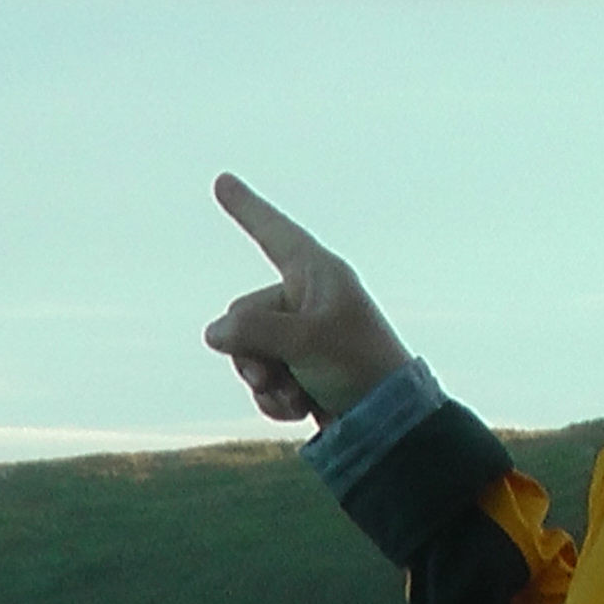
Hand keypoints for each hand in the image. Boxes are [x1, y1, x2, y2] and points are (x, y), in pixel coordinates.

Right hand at [202, 175, 415, 423]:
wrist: (390, 424)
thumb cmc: (360, 367)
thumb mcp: (305, 342)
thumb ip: (252, 331)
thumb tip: (213, 334)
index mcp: (317, 274)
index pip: (274, 232)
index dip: (247, 209)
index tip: (222, 180)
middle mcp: (306, 299)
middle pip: (242, 314)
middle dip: (252, 352)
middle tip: (281, 373)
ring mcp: (300, 338)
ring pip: (246, 353)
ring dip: (264, 382)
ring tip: (297, 395)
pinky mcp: (299, 372)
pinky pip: (261, 382)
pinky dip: (274, 400)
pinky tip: (300, 411)